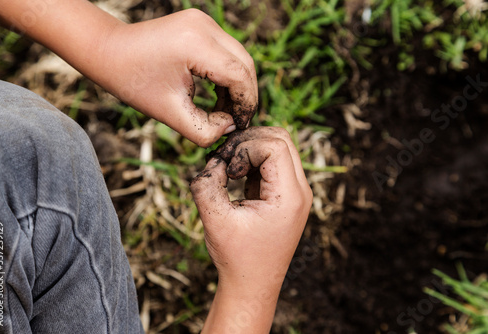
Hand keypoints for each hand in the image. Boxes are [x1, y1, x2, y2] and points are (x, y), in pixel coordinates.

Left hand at [0, 3, 256, 147]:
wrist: (108, 51)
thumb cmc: (133, 82)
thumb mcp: (169, 113)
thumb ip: (204, 129)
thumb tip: (230, 127)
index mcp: (196, 45)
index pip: (240, 76)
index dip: (245, 104)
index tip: (240, 125)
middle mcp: (205, 27)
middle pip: (245, 64)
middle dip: (245, 95)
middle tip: (236, 120)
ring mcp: (204, 21)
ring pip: (239, 57)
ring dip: (237, 85)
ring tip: (225, 110)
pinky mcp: (201, 23)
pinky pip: (227, 51)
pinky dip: (227, 73)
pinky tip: (218, 94)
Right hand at [190, 127, 312, 332]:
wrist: (252, 285)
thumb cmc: (237, 257)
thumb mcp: (214, 219)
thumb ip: (206, 183)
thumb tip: (212, 160)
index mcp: (290, 197)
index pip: (275, 145)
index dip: (245, 147)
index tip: (227, 171)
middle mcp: (300, 191)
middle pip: (281, 138)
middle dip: (249, 142)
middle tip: (226, 163)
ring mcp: (297, 192)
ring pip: (279, 146)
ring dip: (251, 149)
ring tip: (229, 171)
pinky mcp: (287, 194)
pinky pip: (274, 162)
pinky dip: (253, 161)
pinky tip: (236, 178)